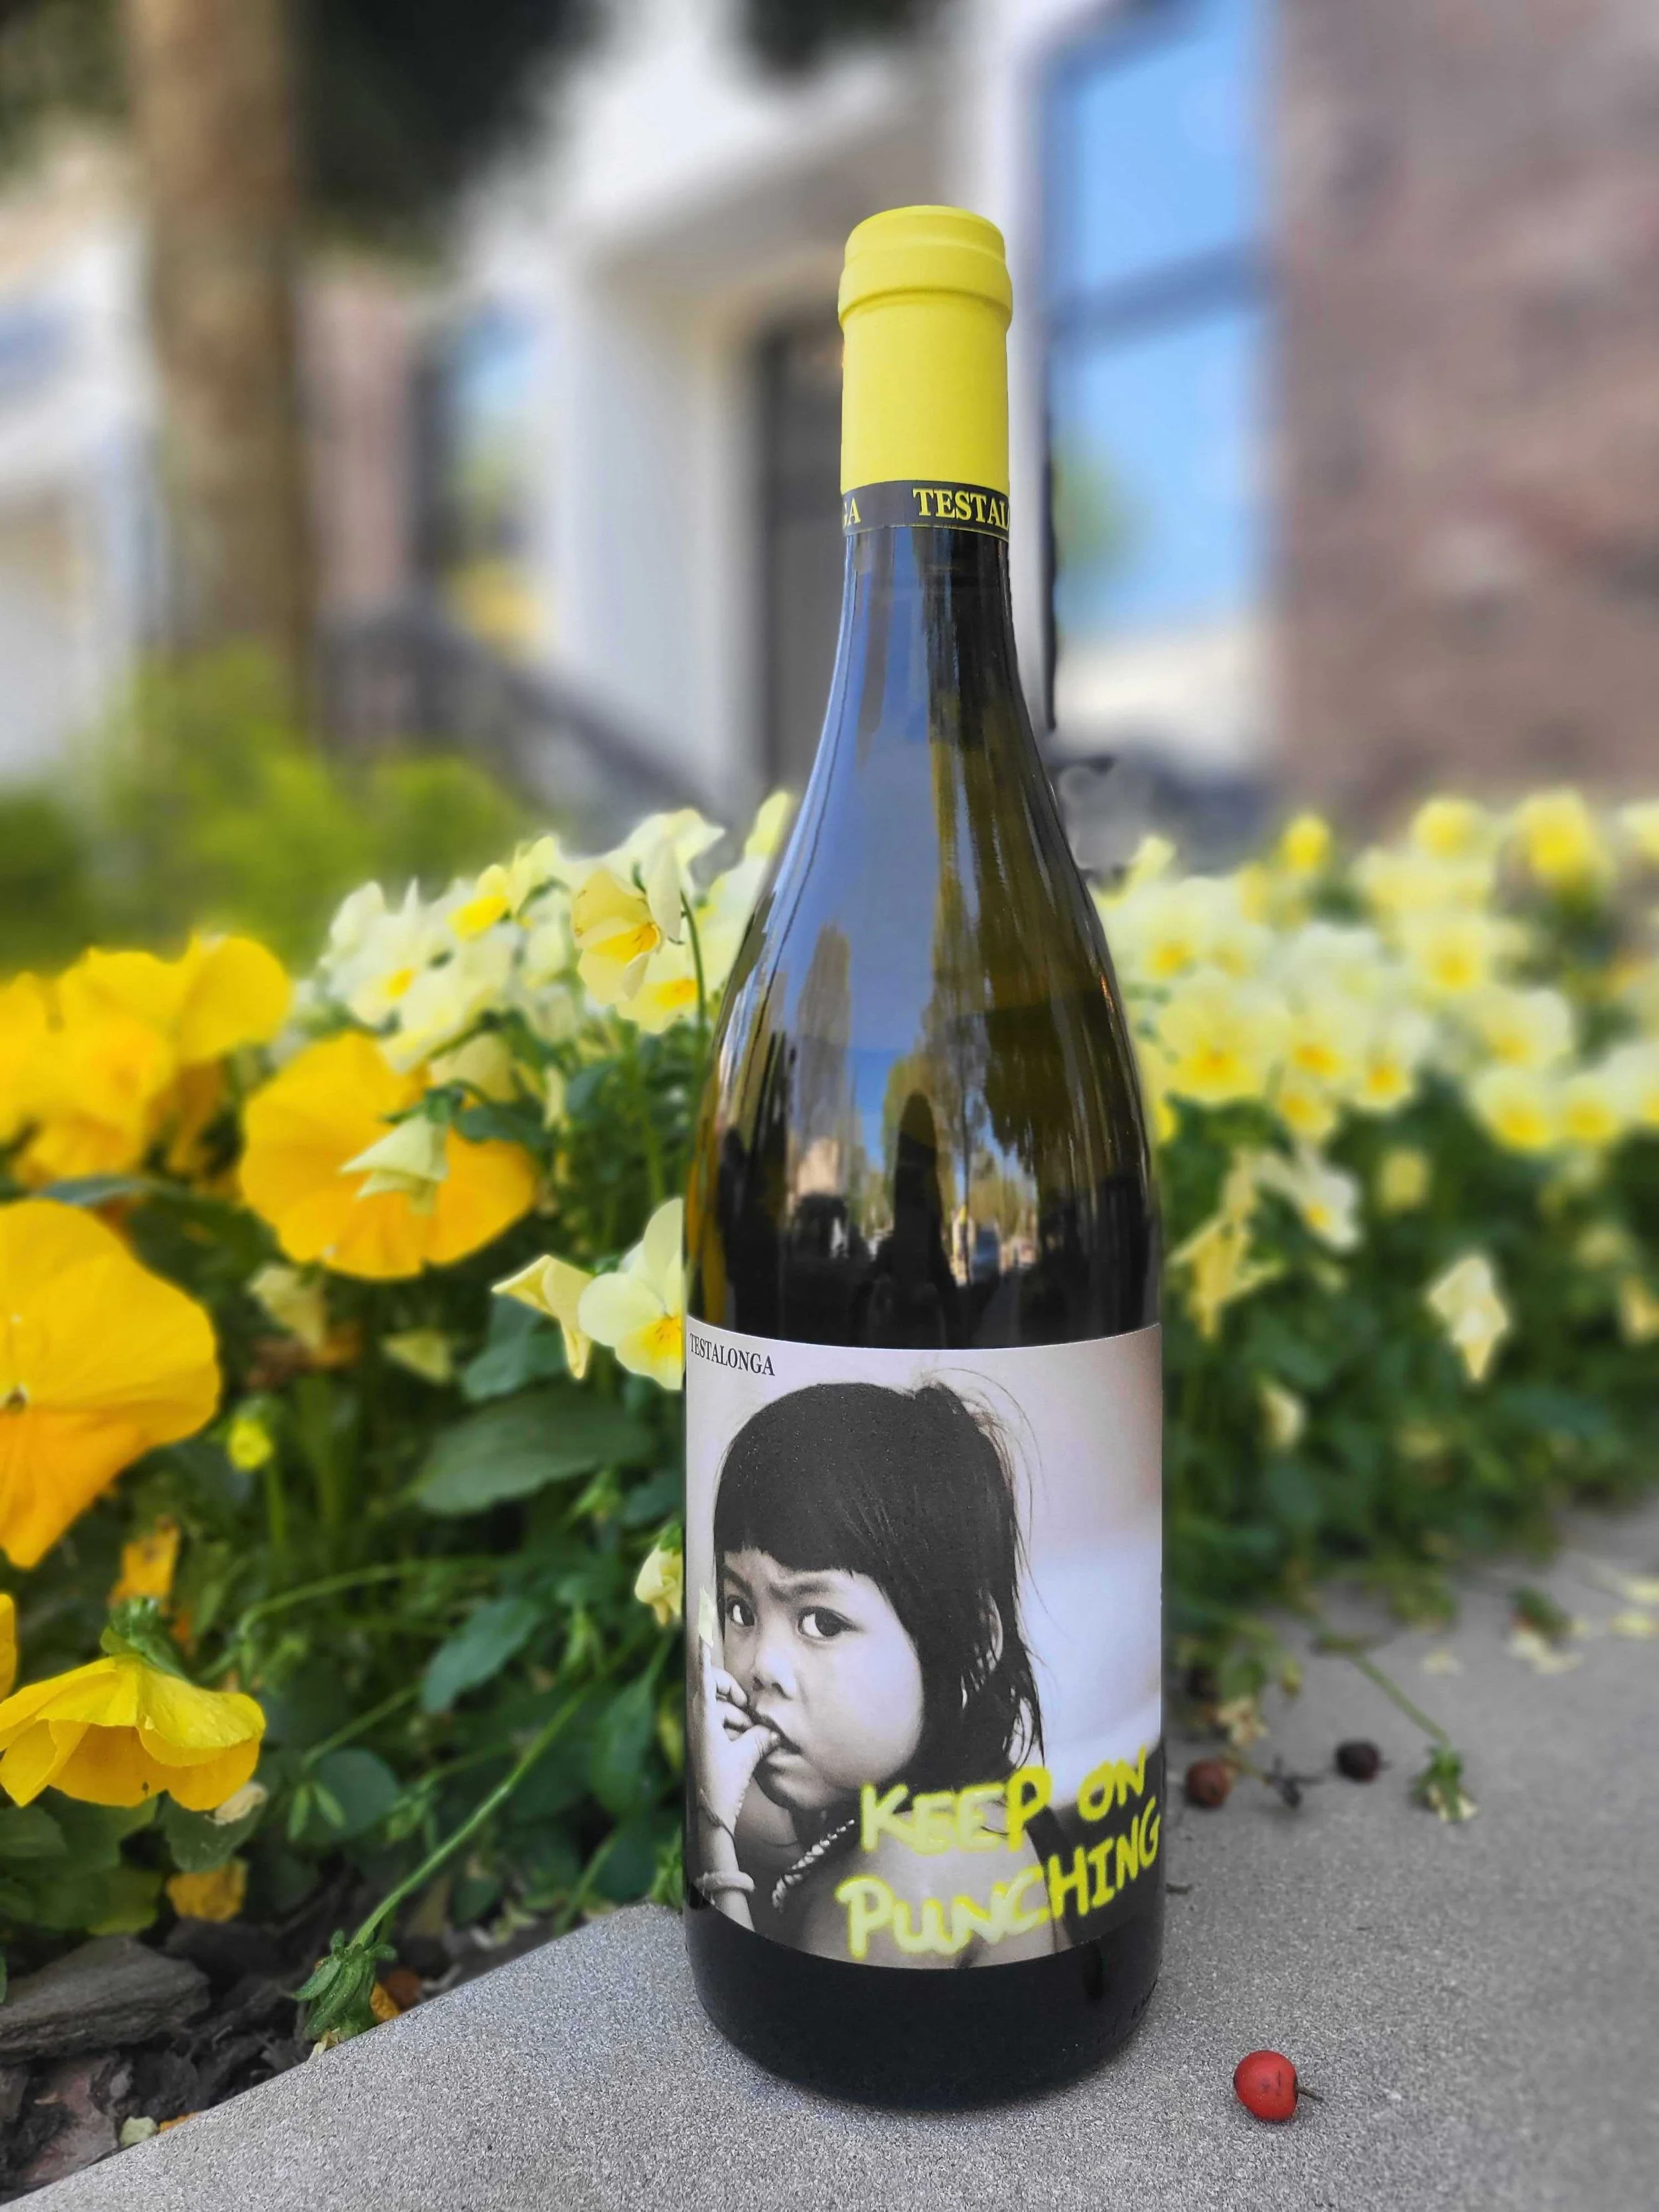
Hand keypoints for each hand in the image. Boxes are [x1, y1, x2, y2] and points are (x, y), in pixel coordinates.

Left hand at [691, 1636, 778, 1839]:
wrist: (712, 1815)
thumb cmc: (724, 1785)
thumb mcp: (746, 1757)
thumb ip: (760, 1737)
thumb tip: (775, 1728)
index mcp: (706, 1721)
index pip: (706, 1682)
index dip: (705, 1658)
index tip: (702, 1637)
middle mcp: (700, 1723)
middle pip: (715, 1692)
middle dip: (733, 1693)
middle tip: (749, 1706)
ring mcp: (703, 1734)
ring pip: (721, 1711)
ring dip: (737, 1716)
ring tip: (753, 1732)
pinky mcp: (708, 1745)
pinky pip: (722, 1725)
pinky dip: (735, 1728)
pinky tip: (750, 1740)